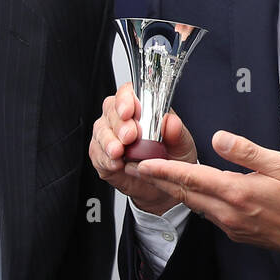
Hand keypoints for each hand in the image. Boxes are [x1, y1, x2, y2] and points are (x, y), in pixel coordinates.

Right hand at [89, 82, 196, 215]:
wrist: (165, 186)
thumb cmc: (172, 159)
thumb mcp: (182, 146)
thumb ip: (177, 132)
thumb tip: (170, 121)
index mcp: (142, 108)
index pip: (128, 93)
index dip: (126, 99)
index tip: (129, 111)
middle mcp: (122, 119)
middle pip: (111, 110)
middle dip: (119, 124)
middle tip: (129, 136)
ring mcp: (109, 136)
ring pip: (101, 131)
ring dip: (109, 142)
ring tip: (119, 152)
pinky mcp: (101, 155)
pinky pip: (97, 153)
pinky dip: (105, 159)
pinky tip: (116, 163)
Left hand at [134, 130, 279, 251]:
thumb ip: (246, 151)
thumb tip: (218, 137)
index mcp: (236, 192)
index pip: (191, 178)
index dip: (164, 170)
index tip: (143, 163)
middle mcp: (228, 213)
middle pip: (185, 194)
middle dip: (159, 181)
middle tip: (137, 168)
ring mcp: (232, 226)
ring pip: (195, 206)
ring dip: (175, 192)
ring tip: (158, 177)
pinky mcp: (238, 234)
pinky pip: (210, 216)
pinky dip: (195, 202)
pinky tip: (193, 193)